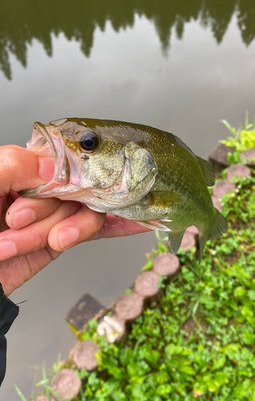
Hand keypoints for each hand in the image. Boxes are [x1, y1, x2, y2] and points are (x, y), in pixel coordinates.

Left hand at [0, 146, 149, 295]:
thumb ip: (15, 164)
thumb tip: (57, 165)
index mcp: (17, 168)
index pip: (58, 156)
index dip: (64, 170)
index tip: (65, 183)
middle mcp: (37, 188)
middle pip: (74, 185)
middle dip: (46, 209)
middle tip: (15, 221)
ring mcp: (51, 214)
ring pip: (82, 211)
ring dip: (57, 230)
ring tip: (22, 244)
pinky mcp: (60, 240)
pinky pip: (93, 230)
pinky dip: (118, 226)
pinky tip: (141, 221)